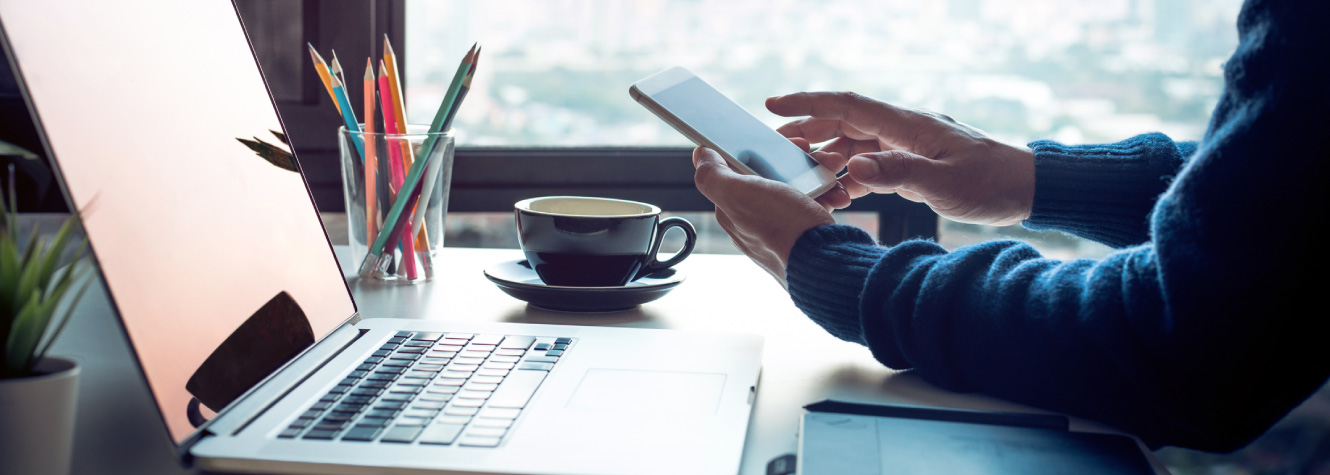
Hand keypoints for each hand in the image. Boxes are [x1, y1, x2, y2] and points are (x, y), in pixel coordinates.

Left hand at [692, 146, 834, 286]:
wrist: (825, 264)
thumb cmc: (782, 228)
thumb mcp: (739, 194)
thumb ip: (713, 175)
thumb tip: (700, 156)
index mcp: (732, 208)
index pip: (739, 168)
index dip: (759, 149)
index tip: (783, 141)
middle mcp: (753, 220)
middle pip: (770, 176)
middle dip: (795, 161)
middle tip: (818, 156)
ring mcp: (779, 228)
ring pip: (797, 188)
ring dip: (817, 175)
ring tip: (832, 171)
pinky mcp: (803, 235)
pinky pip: (814, 206)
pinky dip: (828, 196)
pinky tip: (837, 195)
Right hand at [768, 92, 1035, 225]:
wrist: (1029, 189)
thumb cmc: (992, 183)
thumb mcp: (943, 183)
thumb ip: (896, 174)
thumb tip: (852, 166)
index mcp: (907, 125)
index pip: (847, 106)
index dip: (807, 104)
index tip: (772, 105)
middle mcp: (904, 130)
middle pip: (844, 123)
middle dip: (807, 132)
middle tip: (774, 148)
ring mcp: (909, 147)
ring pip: (856, 145)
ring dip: (827, 157)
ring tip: (801, 175)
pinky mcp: (916, 165)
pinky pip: (874, 164)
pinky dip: (852, 176)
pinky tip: (838, 193)